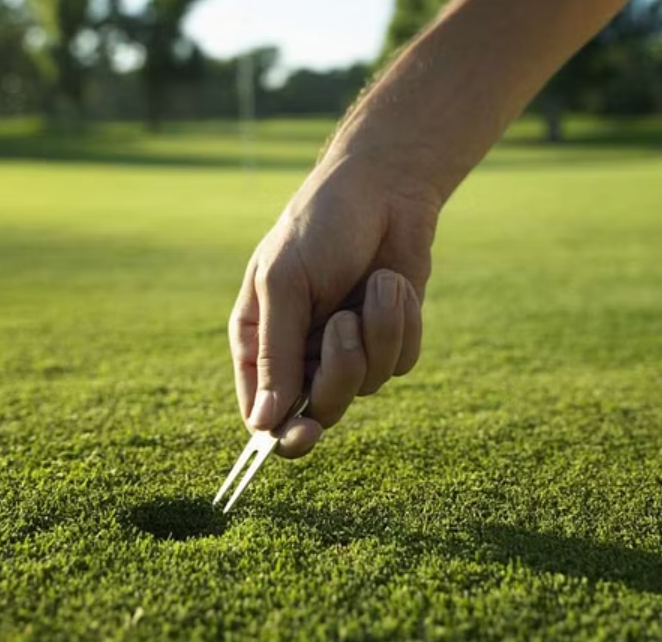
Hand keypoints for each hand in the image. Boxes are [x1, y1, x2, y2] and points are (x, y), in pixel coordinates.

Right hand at [229, 149, 441, 457]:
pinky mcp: (389, 339)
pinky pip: (401, 361)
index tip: (303, 433)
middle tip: (345, 326)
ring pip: (367, 385)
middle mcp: (302, 353)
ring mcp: (348, 349)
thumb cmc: (319, 226)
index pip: (262, 411)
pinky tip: (392, 283)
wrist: (384, 188)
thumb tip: (261, 424)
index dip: (280, 433)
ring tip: (374, 284)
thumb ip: (276, 355)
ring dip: (377, 333)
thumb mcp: (286, 283)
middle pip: (321, 409)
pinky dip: (401, 323)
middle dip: (340, 370)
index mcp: (259, 341)